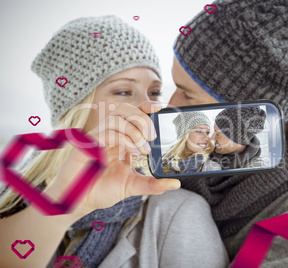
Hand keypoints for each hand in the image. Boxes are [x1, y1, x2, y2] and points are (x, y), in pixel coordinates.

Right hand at [47, 101, 179, 215]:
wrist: (78, 203)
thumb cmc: (100, 191)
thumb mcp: (132, 186)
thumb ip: (153, 184)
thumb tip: (175, 183)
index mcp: (119, 139)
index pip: (132, 114)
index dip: (146, 107)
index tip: (160, 107)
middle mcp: (108, 135)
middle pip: (124, 109)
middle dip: (142, 118)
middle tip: (152, 136)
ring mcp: (97, 138)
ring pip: (116, 117)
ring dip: (135, 130)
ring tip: (144, 149)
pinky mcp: (87, 145)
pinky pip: (107, 132)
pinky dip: (124, 139)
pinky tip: (133, 152)